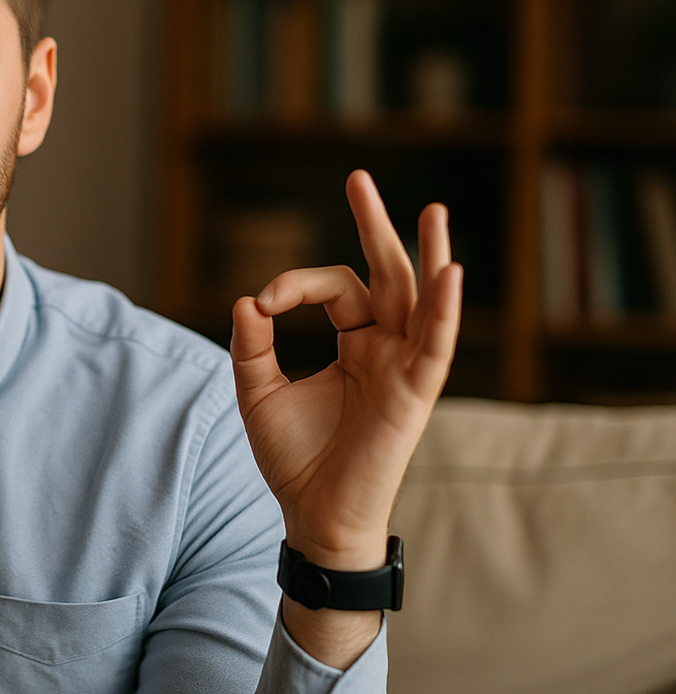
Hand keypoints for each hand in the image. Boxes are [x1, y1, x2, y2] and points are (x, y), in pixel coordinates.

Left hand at [229, 171, 461, 663]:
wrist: (312, 515)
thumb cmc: (292, 460)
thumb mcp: (258, 392)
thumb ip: (253, 346)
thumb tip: (246, 298)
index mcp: (354, 345)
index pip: (336, 289)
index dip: (295, 285)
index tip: (262, 305)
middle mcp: (385, 350)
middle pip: (387, 276)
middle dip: (375, 227)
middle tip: (358, 178)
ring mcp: (403, 369)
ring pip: (420, 300)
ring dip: (426, 255)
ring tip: (430, 210)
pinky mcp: (414, 393)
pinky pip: (435, 345)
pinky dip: (442, 309)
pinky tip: (449, 271)